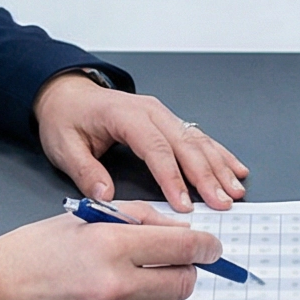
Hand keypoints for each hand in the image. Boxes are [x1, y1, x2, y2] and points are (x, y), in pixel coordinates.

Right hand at [0, 208, 219, 299]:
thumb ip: (132, 220)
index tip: (213, 247)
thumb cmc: (28, 253)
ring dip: (163, 299)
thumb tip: (175, 229)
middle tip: (172, 265)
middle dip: (184, 271)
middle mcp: (115, 286)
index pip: (182, 247)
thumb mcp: (80, 220)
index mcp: (110, 246)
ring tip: (139, 287)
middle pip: (183, 283)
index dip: (206, 246)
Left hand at [34, 72, 248, 209]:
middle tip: (222, 202)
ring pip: (197, 141)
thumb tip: (104, 196)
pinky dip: (219, 154)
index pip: (155, 148)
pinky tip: (235, 169)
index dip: (172, 177)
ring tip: (234, 191)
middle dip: (206, 176)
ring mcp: (162, 115)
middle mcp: (150, 111)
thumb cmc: (67, 119)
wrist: (67, 94)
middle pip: (184, 145)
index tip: (184, 204)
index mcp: (125, 115)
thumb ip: (85, 170)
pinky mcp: (169, 121)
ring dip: (218, 167)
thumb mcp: (64, 145)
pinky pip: (198, 138)